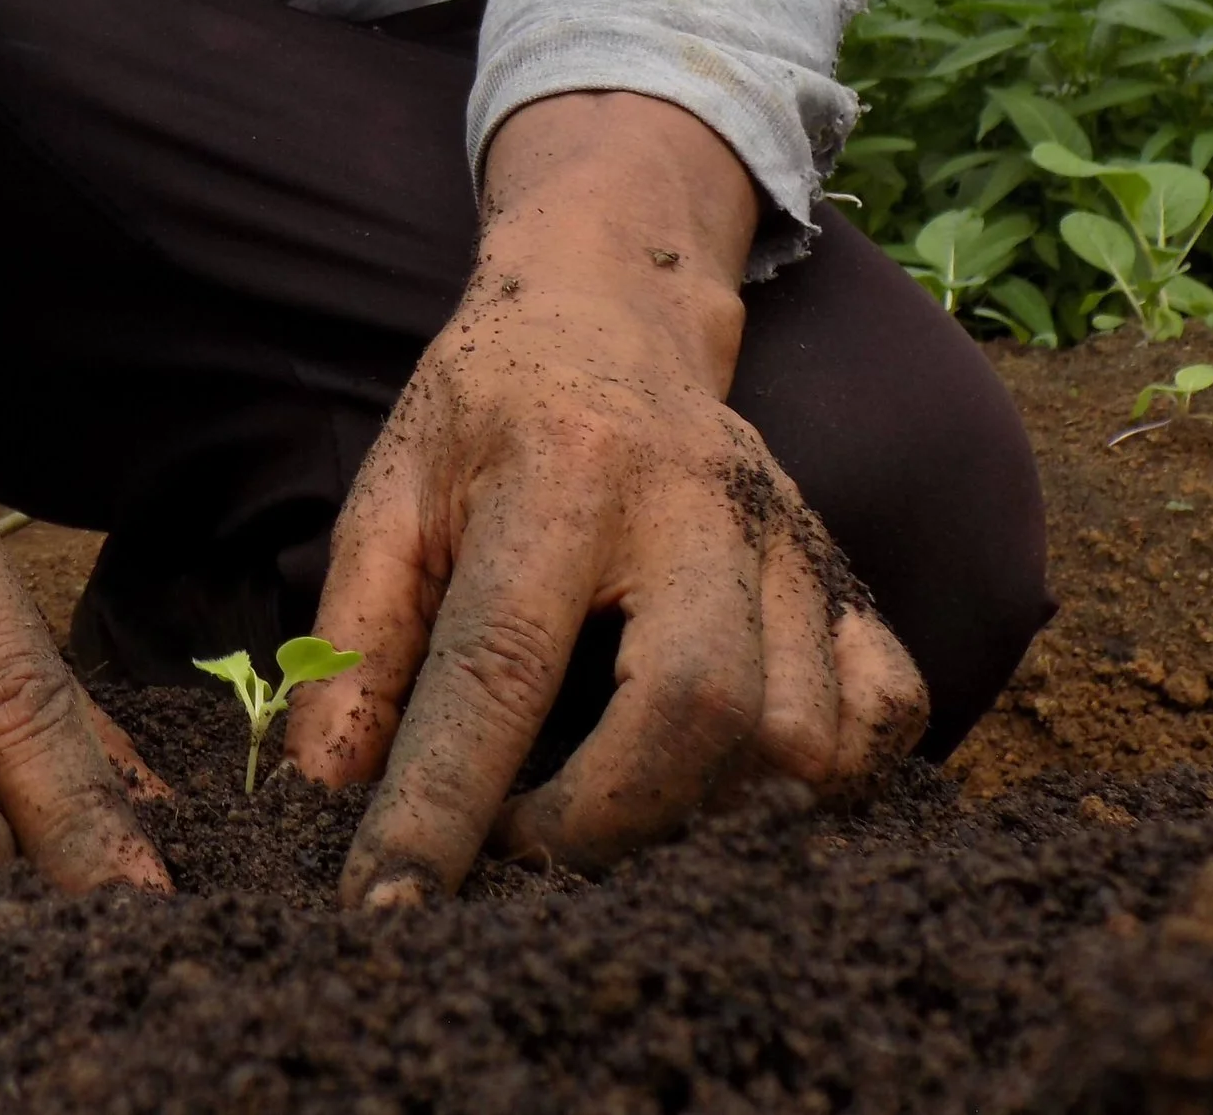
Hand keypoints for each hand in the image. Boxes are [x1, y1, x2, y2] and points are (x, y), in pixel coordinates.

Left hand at [285, 95, 926, 900]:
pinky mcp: (844, 575)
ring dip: (699, 819)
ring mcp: (790, 541)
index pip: (501, 667)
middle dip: (599, 826)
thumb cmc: (485, 412)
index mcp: (562, 471)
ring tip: (605, 826)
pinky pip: (884, 710)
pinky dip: (819, 785)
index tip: (388, 905)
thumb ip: (358, 639)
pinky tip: (727, 793)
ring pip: (797, 731)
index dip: (440, 805)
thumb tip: (328, 788)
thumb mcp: (392, 492)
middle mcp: (696, 503)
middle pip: (696, 708)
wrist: (613, 308)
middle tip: (515, 858)